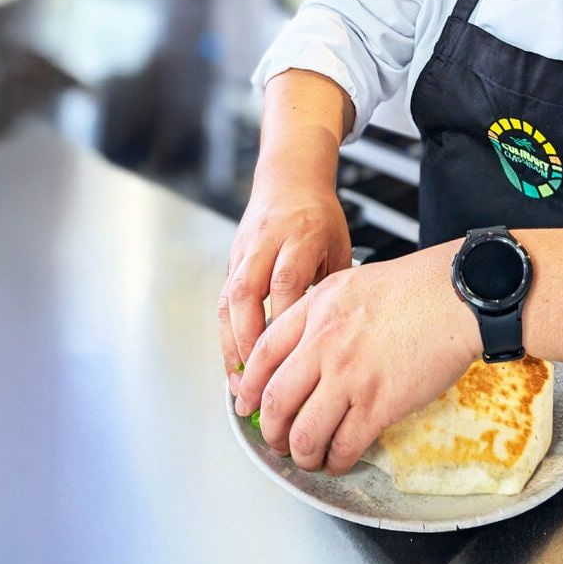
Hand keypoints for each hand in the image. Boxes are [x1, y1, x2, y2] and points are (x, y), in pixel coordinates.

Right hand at [219, 182, 351, 391]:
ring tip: (240, 384)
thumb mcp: (339, 245)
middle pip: (247, 292)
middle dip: (248, 341)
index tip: (289, 357)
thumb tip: (330, 339)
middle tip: (256, 381)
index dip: (283, 321)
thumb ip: (331, 288)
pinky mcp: (232, 261)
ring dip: (231, 344)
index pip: (286, 281)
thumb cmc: (320, 216)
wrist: (289, 179)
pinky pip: (223, 301)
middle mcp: (267, 242)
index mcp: (302, 235)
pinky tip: (234, 364)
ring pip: (229, 299)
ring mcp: (244, 251)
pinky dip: (227, 335)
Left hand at [233, 244, 478, 474]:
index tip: (246, 405)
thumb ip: (322, 311)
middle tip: (277, 440)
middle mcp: (324, 344)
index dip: (248, 389)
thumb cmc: (417, 287)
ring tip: (309, 458)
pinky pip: (344, 446)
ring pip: (303, 434)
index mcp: (316, 310)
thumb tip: (305, 346)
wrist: (458, 297)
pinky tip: (340, 460)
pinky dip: (337, 461)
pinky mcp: (378, 405)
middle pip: (274, 402)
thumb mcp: (354, 283)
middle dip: (270, 432)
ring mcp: (349, 377)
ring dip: (301, 455)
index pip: (262, 357)